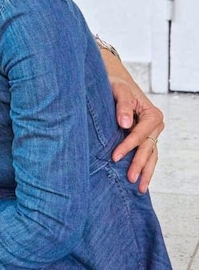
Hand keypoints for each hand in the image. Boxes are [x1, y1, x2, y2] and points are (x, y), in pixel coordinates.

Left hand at [102, 50, 163, 192]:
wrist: (116, 80)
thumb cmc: (116, 84)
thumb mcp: (119, 91)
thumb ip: (123, 106)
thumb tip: (125, 124)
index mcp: (152, 114)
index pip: (140, 135)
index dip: (127, 147)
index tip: (114, 157)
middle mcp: (155, 125)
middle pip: (148, 148)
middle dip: (139, 165)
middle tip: (130, 179)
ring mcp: (151, 133)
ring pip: (151, 155)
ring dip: (145, 171)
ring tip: (140, 188)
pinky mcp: (144, 137)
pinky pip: (146, 154)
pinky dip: (143, 166)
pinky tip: (138, 180)